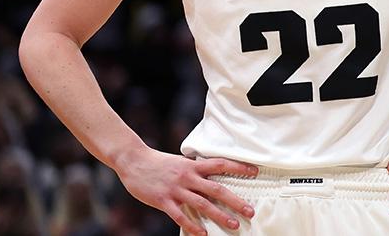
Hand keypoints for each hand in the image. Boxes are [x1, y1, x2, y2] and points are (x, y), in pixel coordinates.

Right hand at [114, 146, 257, 235]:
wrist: (133, 161)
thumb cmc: (159, 163)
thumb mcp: (181, 161)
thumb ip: (196, 169)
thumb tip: (213, 174)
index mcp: (193, 165)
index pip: (221, 164)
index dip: (239, 167)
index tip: (255, 172)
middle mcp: (188, 177)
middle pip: (217, 189)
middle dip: (235, 201)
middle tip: (250, 210)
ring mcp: (176, 189)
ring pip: (202, 204)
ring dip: (220, 216)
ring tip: (234, 224)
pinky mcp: (163, 201)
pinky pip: (180, 216)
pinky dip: (192, 226)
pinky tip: (202, 234)